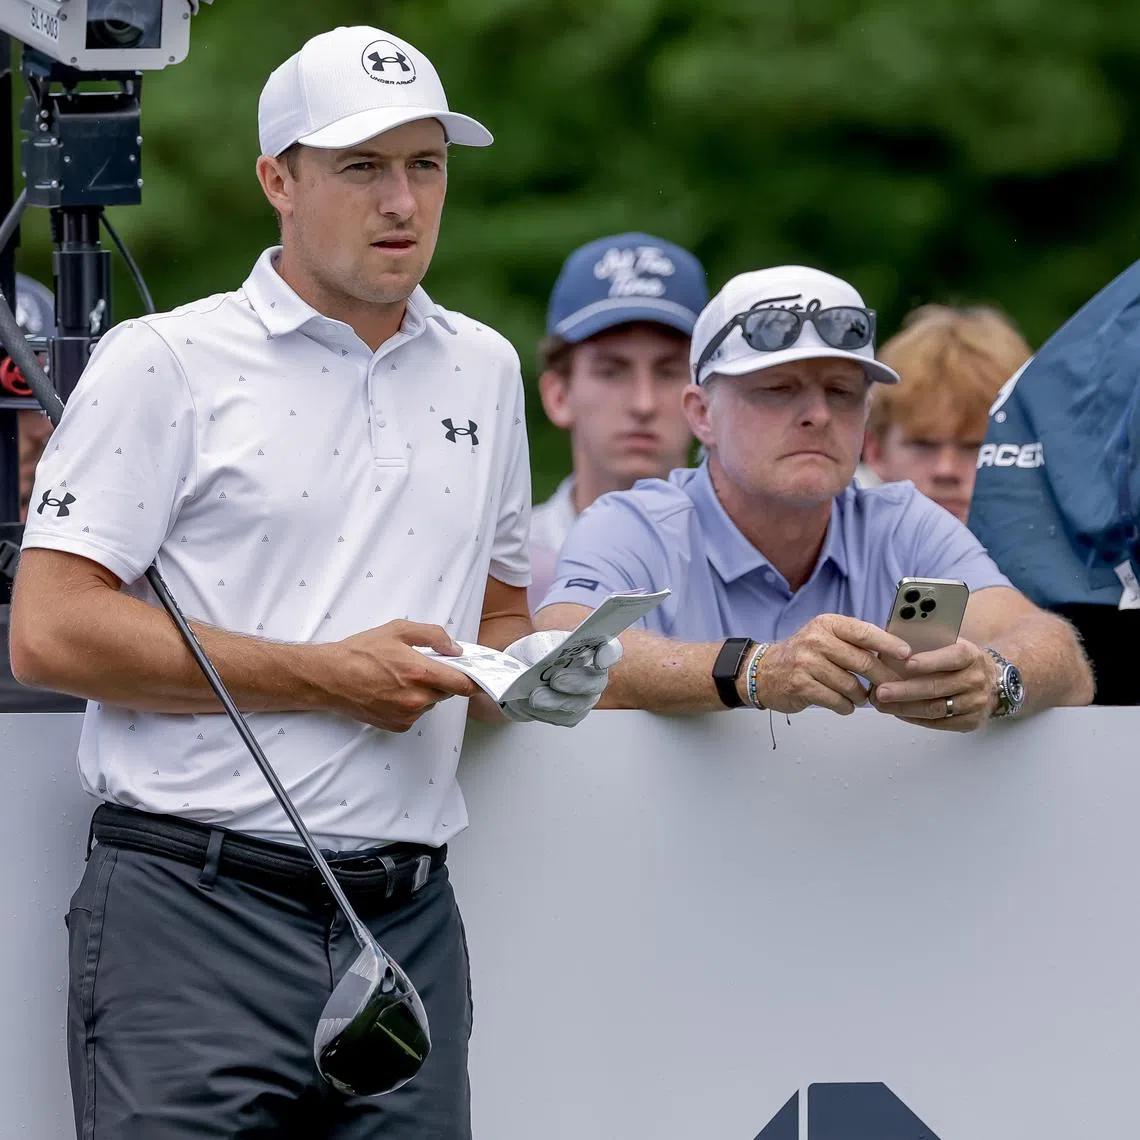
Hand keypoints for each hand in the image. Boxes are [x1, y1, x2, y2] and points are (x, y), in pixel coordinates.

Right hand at [318, 620, 476, 732]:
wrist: (329, 677)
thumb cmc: (360, 652)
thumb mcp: (398, 630)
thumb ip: (433, 636)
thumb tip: (455, 648)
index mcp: (421, 673)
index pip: (463, 685)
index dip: (472, 679)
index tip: (474, 674)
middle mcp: (417, 699)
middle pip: (447, 692)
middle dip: (441, 679)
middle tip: (423, 666)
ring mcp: (407, 715)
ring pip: (431, 703)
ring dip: (425, 692)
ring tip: (401, 677)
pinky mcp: (397, 725)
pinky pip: (416, 714)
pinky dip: (411, 703)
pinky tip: (392, 691)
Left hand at [500, 630, 622, 726]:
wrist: (516, 679)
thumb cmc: (532, 656)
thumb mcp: (532, 644)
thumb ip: (539, 648)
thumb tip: (541, 661)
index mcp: (590, 649)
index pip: (610, 650)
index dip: (610, 654)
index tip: (601, 658)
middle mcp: (593, 674)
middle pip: (596, 682)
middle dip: (576, 683)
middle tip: (555, 680)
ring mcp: (585, 697)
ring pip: (577, 705)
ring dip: (554, 702)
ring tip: (534, 697)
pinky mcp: (572, 715)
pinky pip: (562, 718)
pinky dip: (543, 712)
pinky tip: (530, 704)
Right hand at [748, 614, 911, 715]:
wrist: (764, 671)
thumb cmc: (803, 655)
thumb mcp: (825, 637)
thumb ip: (853, 641)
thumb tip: (893, 652)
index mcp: (826, 624)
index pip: (864, 632)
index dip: (888, 644)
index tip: (906, 654)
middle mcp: (816, 640)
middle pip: (862, 661)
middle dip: (882, 678)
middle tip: (892, 687)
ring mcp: (806, 663)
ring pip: (851, 685)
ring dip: (861, 696)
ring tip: (861, 697)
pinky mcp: (801, 685)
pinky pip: (837, 700)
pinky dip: (846, 706)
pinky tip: (845, 705)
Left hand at [870, 638, 995, 731]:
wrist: (992, 682)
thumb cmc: (960, 661)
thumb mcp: (952, 644)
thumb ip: (927, 642)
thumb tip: (890, 642)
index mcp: (971, 655)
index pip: (952, 657)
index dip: (930, 661)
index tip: (907, 664)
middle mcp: (976, 679)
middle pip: (938, 687)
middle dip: (906, 690)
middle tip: (881, 691)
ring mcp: (975, 703)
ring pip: (936, 708)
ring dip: (905, 708)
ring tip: (882, 704)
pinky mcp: (971, 722)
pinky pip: (939, 723)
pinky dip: (915, 719)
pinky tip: (899, 713)